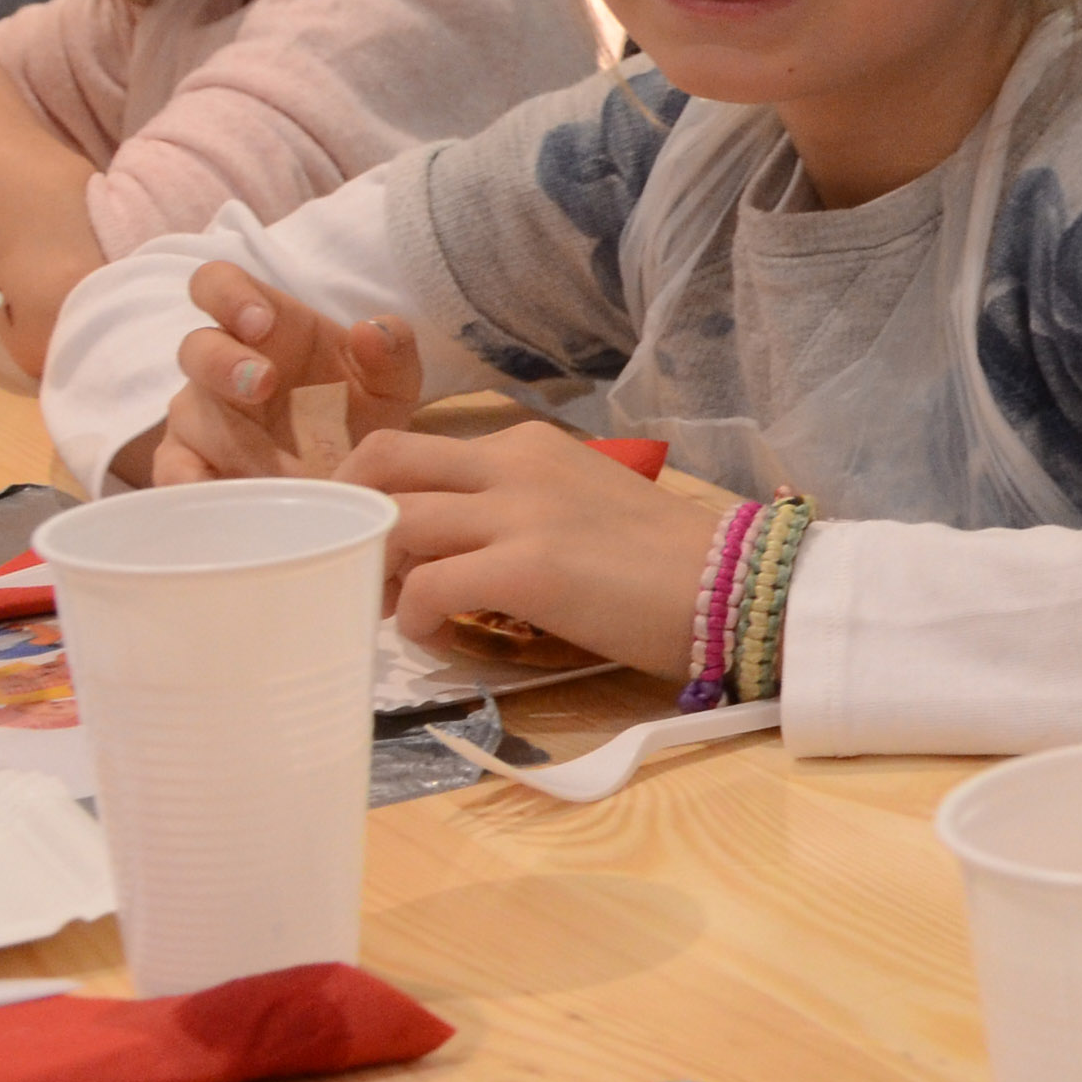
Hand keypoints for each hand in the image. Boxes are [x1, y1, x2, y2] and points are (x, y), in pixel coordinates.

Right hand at [156, 260, 428, 480]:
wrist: (356, 475)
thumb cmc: (357, 411)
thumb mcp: (393, 382)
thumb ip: (393, 350)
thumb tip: (369, 329)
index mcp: (266, 327)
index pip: (218, 284)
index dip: (228, 295)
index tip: (261, 321)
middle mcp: (221, 366)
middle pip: (195, 348)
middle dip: (224, 363)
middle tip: (262, 383)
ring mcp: (202, 417)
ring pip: (186, 415)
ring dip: (223, 437)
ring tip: (267, 464)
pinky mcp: (192, 465)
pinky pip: (172, 472)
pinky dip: (189, 484)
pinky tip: (221, 497)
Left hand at [340, 425, 730, 676]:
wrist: (734, 587)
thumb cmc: (661, 561)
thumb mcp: (577, 506)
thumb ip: (512, 508)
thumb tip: (444, 548)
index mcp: (526, 446)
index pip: (409, 445)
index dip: (368, 493)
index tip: (365, 540)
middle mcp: (515, 463)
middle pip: (382, 460)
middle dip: (347, 514)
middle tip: (355, 569)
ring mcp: (521, 513)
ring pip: (395, 523)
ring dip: (374, 574)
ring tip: (393, 611)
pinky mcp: (530, 568)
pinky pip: (429, 588)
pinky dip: (414, 619)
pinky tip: (436, 637)